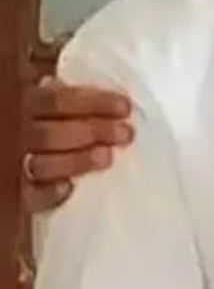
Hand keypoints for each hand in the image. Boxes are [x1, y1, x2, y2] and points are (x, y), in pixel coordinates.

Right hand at [21, 77, 134, 212]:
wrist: (2, 153)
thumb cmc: (36, 120)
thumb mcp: (42, 99)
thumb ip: (58, 94)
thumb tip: (93, 92)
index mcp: (24, 103)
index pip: (57, 101)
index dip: (93, 104)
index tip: (125, 108)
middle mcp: (16, 132)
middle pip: (52, 133)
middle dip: (92, 133)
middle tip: (125, 135)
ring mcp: (13, 163)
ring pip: (42, 164)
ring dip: (77, 161)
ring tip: (106, 158)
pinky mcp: (15, 193)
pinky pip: (29, 196)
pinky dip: (48, 193)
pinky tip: (68, 187)